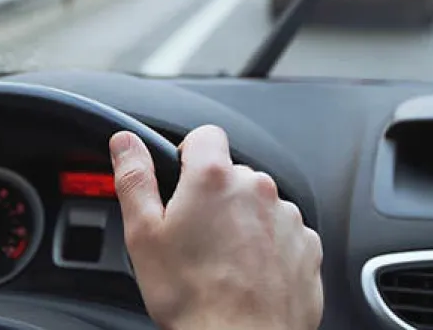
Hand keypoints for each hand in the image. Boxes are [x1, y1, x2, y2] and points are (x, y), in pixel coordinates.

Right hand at [111, 125, 323, 329]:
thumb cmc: (192, 297)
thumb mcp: (143, 235)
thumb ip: (134, 178)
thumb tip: (124, 142)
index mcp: (214, 178)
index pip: (205, 136)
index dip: (189, 156)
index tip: (181, 183)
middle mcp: (257, 189)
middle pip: (232, 175)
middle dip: (214, 198)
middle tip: (194, 238)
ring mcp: (287, 218)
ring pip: (258, 206)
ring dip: (242, 223)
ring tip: (222, 263)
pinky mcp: (308, 246)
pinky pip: (283, 234)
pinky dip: (268, 248)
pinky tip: (247, 275)